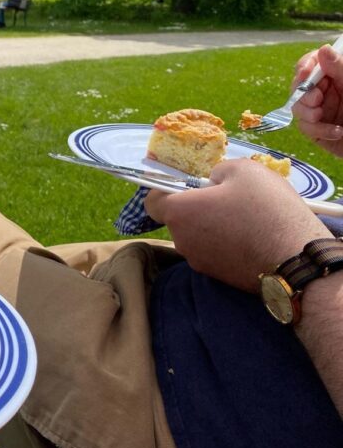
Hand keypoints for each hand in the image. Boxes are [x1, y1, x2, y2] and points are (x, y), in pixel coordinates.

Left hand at [145, 159, 331, 291]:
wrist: (296, 259)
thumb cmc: (266, 209)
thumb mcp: (244, 170)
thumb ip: (218, 171)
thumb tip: (212, 182)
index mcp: (179, 212)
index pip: (152, 202)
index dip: (166, 190)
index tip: (189, 185)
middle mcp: (181, 240)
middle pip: (179, 218)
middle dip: (198, 207)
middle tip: (229, 199)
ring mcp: (198, 262)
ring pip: (198, 236)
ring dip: (213, 226)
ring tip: (247, 219)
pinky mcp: (217, 277)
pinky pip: (214, 252)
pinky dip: (226, 243)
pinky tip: (252, 237)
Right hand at [292, 44, 342, 155]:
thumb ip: (341, 68)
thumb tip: (323, 49)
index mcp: (336, 76)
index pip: (311, 64)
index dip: (304, 66)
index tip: (304, 73)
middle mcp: (326, 92)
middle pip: (299, 86)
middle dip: (303, 93)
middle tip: (317, 99)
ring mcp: (321, 111)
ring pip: (298, 108)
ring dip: (306, 112)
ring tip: (320, 116)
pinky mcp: (318, 131)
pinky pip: (307, 129)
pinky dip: (320, 130)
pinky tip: (337, 132)